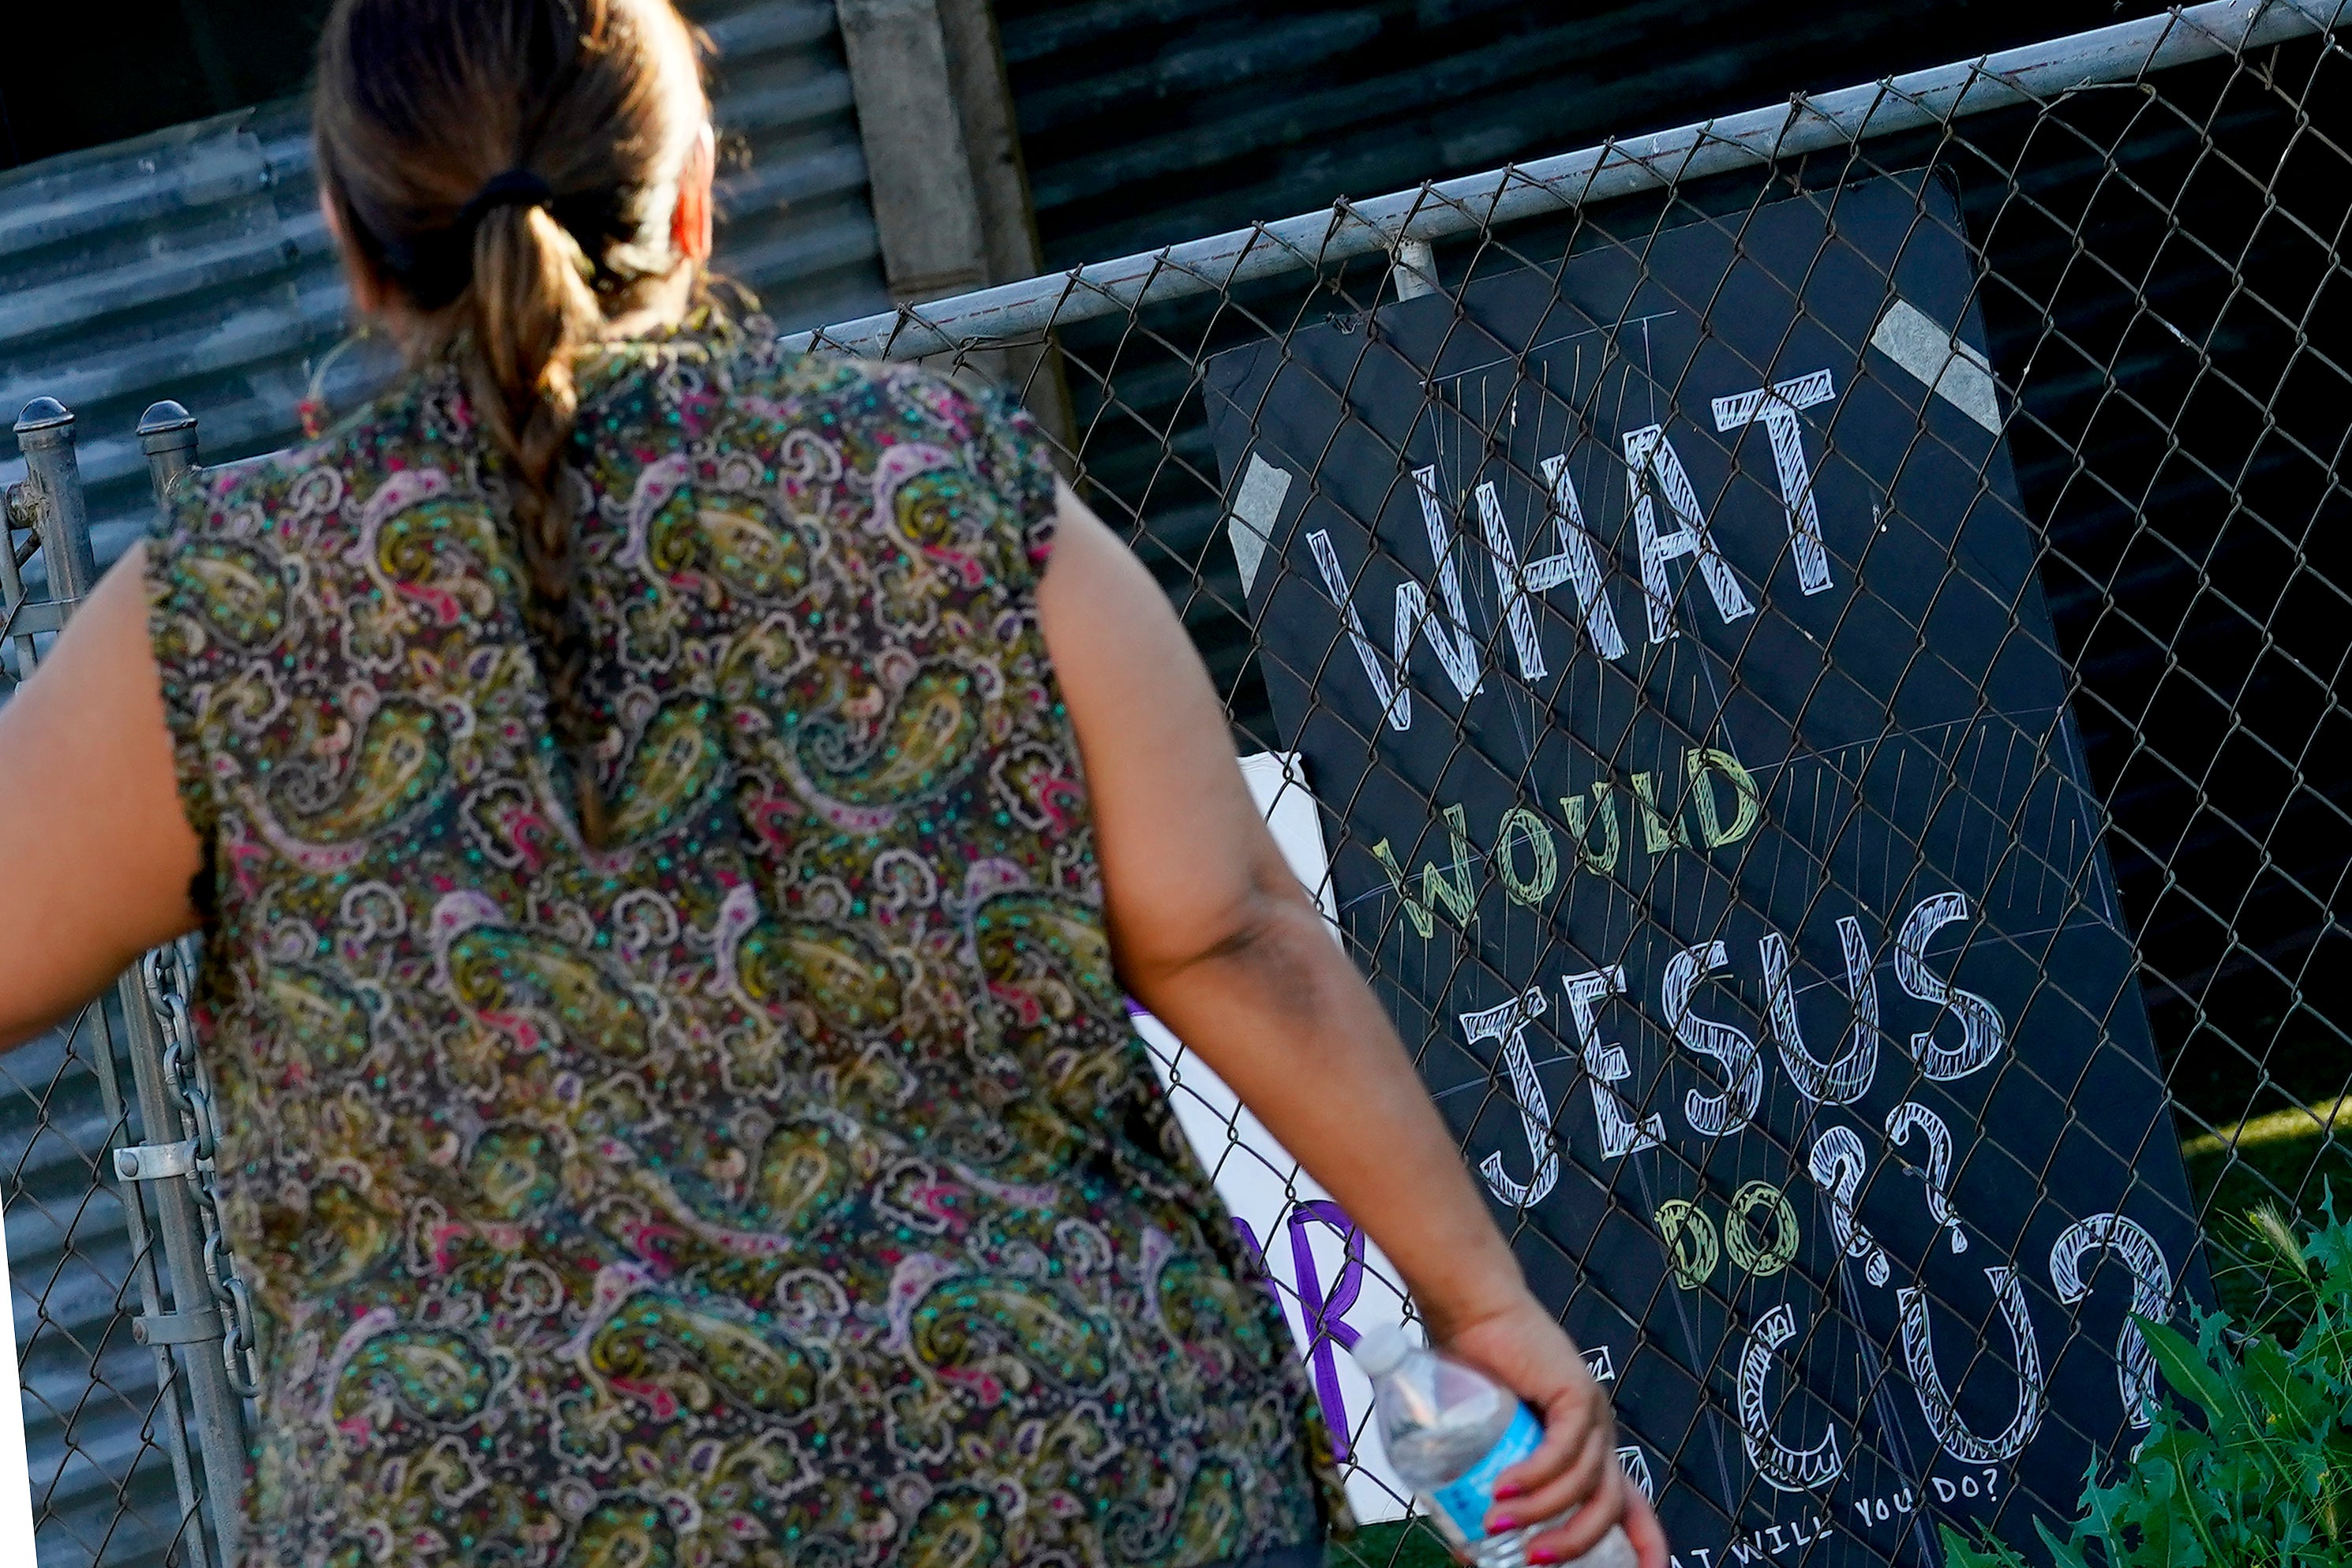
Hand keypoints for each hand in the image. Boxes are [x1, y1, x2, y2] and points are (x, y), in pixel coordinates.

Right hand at [1440, 1293, 1668, 1567]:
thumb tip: (1467, 1548)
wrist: (1472, 1312)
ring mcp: (1591, 1414)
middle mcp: (1596, 1435)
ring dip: (1542, 1513)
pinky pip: (1565, 1451)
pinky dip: (1535, 1478)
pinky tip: (1503, 1488)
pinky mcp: (1576, 1394)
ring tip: (1496, 1522)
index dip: (1645, 1547)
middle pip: (1609, 1507)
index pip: (1629, 1507)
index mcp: (1585, 1449)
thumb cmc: (1474, 1371)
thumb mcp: (1488, 1440)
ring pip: (1586, 1484)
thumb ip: (1491, 1484)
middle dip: (1575, 1544)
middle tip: (1532, 1560)